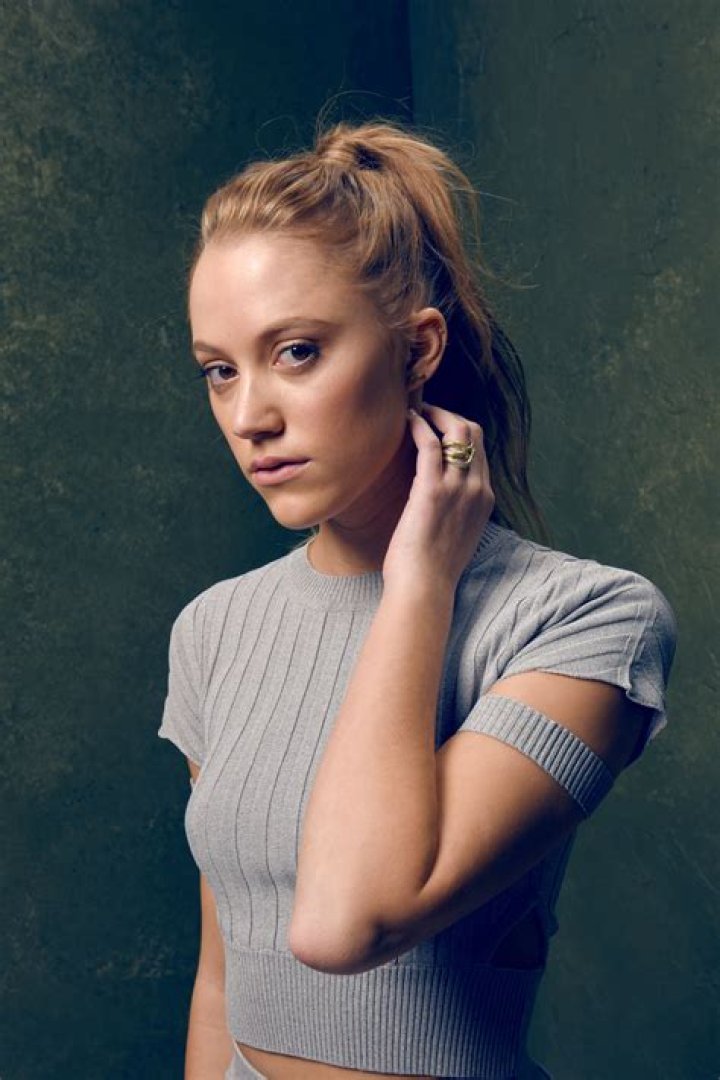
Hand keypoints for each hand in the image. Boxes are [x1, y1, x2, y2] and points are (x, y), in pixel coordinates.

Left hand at [382, 403, 494, 593]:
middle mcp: (477, 489)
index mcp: (485, 499)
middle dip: (451, 415)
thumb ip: (458, 511)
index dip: (460, 430)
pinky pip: (430, 445)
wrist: (425, 587)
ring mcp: (458, 488)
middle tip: (428, 410)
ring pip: (457, 432)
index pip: (481, 450)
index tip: (440, 423)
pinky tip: (407, 421)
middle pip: (474, 433)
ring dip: (435, 414)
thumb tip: (442, 499)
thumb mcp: (458, 535)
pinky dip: (419, 427)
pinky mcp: (432, 490)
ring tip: (416, 409)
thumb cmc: (433, 567)